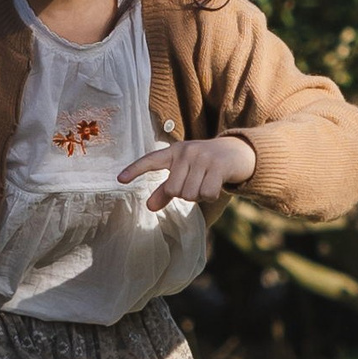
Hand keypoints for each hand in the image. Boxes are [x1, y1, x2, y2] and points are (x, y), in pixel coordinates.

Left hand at [117, 132, 255, 215]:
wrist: (237, 151)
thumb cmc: (205, 165)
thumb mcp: (184, 172)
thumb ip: (166, 189)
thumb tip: (149, 207)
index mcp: (174, 152)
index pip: (150, 161)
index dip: (134, 170)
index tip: (120, 180)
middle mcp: (186, 152)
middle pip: (174, 190)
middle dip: (185, 194)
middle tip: (196, 184)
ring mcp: (202, 157)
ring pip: (190, 194)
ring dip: (199, 195)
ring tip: (206, 183)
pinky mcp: (218, 165)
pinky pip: (207, 193)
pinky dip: (211, 196)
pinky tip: (216, 185)